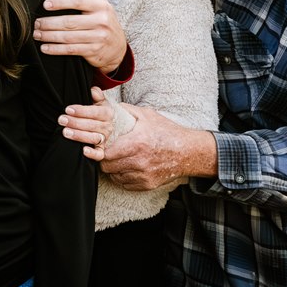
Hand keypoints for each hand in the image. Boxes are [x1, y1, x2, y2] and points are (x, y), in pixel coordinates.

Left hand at [35, 0, 127, 72]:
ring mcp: (98, 37)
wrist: (118, 48)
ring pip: (68, 37)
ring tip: (36, 34)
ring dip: (49, 36)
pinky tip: (44, 48)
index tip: (45, 4)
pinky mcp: (94, 51)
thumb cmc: (105, 19)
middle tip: (35, 23)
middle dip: (49, 23)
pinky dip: (56, 49)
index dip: (60, 2)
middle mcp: (101, 21)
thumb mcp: (101, 1)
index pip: (78, 1)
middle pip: (69, 21)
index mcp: (100, 6)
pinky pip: (71, 50)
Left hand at [59, 86, 117, 159]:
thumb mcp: (99, 101)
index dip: (82, 111)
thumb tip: (93, 90)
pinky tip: (83, 150)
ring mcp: (104, 138)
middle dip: (75, 122)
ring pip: (94, 138)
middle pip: (92, 125)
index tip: (68, 109)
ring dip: (79, 136)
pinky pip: (99, 154)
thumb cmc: (98, 111)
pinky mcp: (101, 150)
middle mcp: (107, 126)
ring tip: (65, 132)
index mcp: (107, 113)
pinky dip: (93, 154)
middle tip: (62, 120)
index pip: (96, 112)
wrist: (108, 125)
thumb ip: (97, 95)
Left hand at [96, 101, 214, 190]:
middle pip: (107, 166)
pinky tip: (127, 167)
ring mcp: (143, 175)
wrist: (189, 152)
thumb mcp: (147, 116)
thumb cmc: (167, 132)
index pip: (105, 153)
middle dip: (103, 159)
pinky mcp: (148, 184)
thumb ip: (124, 110)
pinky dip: (123, 176)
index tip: (98, 146)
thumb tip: (104, 102)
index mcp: (136, 143)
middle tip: (106, 152)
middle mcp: (139, 161)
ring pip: (115, 176)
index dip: (99, 150)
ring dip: (113, 168)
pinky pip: (125, 184)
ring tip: (118, 158)